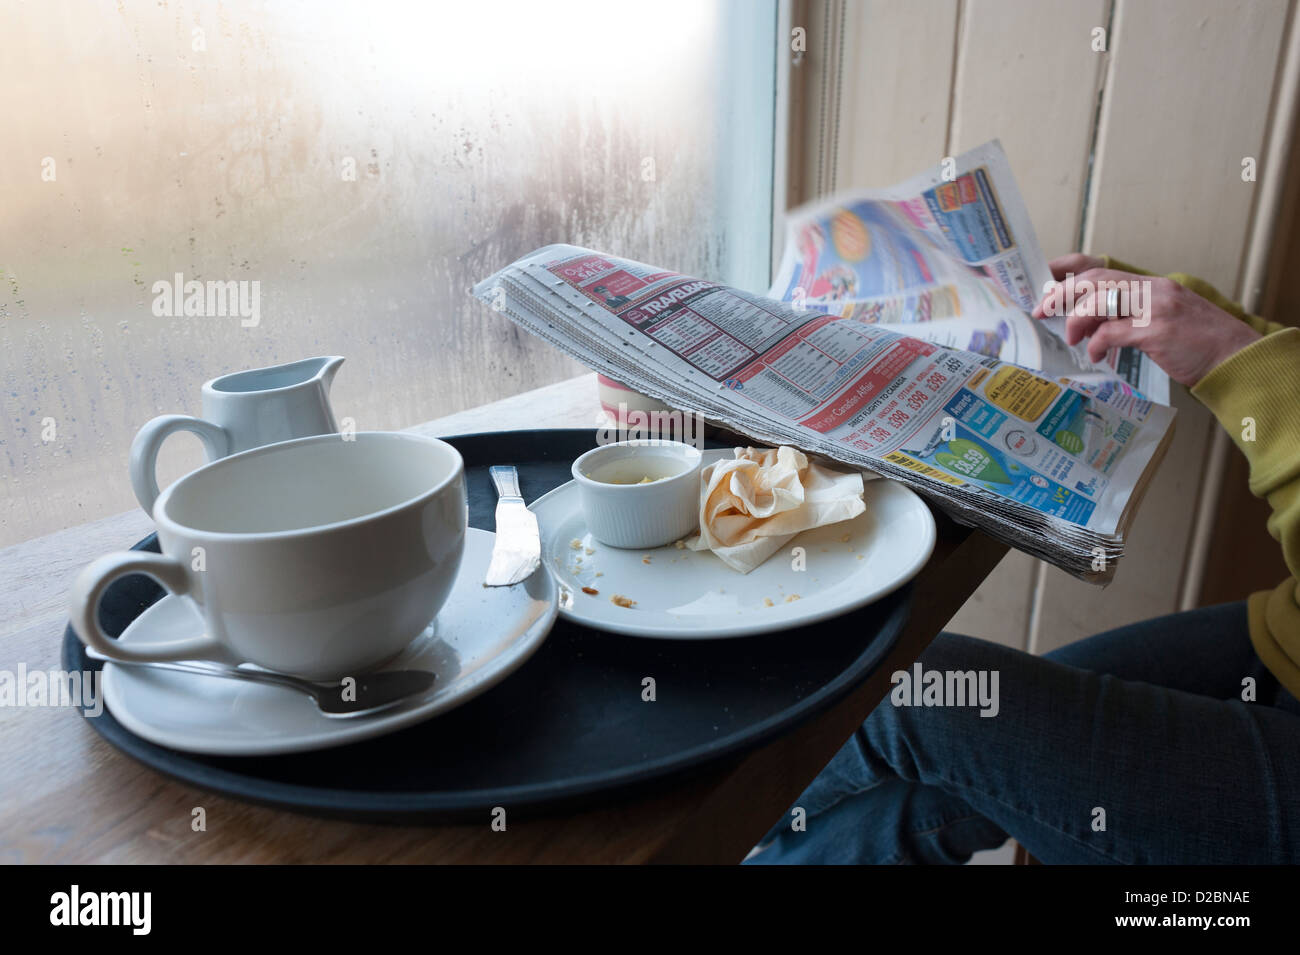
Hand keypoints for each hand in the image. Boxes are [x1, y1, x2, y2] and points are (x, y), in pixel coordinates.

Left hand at [1031, 257, 1260, 387]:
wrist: (1235, 357)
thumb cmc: (1196, 343)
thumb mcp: (1161, 320)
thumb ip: (1129, 316)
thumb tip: (1090, 324)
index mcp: (1151, 285)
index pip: (1100, 267)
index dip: (1068, 273)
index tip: (1045, 286)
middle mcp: (1153, 289)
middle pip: (1095, 279)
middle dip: (1062, 294)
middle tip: (1043, 311)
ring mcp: (1157, 307)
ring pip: (1100, 300)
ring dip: (1077, 319)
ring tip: (1073, 338)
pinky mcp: (1158, 330)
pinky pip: (1113, 332)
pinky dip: (1097, 343)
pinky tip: (1096, 354)